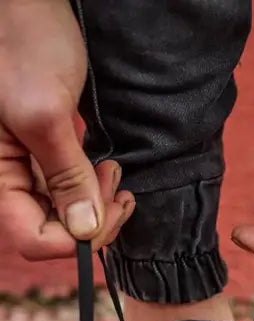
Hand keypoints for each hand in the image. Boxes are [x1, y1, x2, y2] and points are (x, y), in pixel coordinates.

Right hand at [0, 0, 133, 259]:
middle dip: (93, 220)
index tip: (108, 211)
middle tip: (119, 190)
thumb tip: (85, 231)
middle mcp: (10, 178)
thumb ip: (65, 176)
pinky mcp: (46, 153)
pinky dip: (93, 187)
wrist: (30, 3)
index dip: (75, 239)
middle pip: (53, 231)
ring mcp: (27, 167)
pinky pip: (70, 189)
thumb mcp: (45, 113)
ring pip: (66, 213)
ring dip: (98, 204)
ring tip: (115, 173)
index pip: (33, 238)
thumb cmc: (26, 42)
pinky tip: (107, 169)